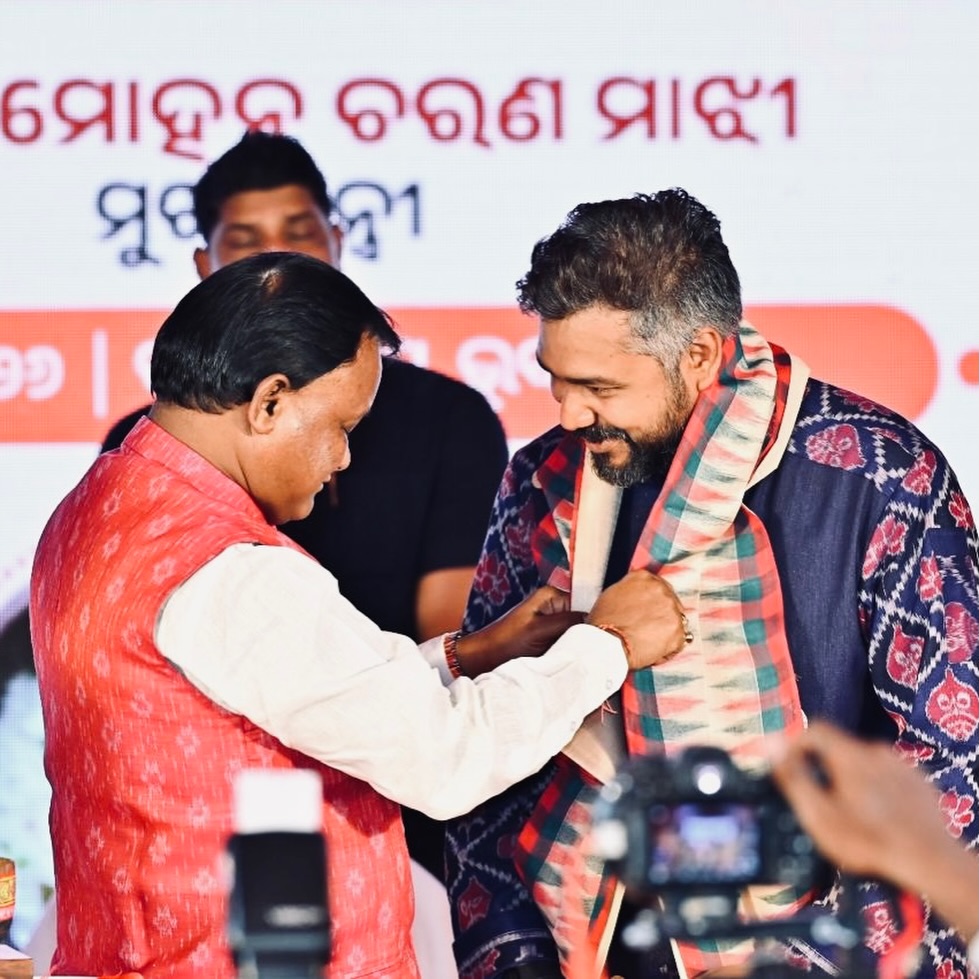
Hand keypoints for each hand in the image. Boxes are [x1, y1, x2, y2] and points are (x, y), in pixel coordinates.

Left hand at [455, 586, 584, 675]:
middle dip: (588, 635)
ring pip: (579, 635)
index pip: (587, 602)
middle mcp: (556, 607)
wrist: (485, 660)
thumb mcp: (538, 630)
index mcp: (553, 596)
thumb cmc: (506, 642)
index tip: (605, 637)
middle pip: (584, 619)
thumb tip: (595, 623)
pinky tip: (575, 663)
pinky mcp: (552, 640)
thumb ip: (567, 623)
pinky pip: (570, 645)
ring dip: (580, 647)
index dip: (597, 619)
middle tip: (594, 652)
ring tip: (583, 659)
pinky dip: (572, 654)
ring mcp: (554, 625)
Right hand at [585, 569, 687, 669]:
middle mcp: (661, 590)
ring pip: (675, 620)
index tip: (649, 609)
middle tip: (648, 627)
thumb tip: (636, 595)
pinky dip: (668, 648)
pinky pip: (679, 640)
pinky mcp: (678, 632)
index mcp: (643, 578)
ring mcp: (672, 610)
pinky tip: (652, 651)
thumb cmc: (604, 624)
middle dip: (661, 614)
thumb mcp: (612, 594)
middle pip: (669, 601)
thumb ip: (629, 590)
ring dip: (665, 630)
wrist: (607, 644)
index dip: (653, 600)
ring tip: (647, 641)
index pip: (656, 585)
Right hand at [769, 720, 978, 940]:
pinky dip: (876, 788)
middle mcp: (876, 751)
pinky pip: (888, 776)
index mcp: (849, 754)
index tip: (788, 765)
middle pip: (839, 748)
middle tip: (821, 800)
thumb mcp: (819, 814)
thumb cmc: (868, 841)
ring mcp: (902, 765)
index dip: (796, 743)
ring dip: (851, 779)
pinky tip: (879, 816)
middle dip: (825, 768)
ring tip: (852, 813)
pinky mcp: (919, 782)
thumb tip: (769, 744)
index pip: (814, 729)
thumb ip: (793, 776)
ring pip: (864, 763)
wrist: (931, 861)